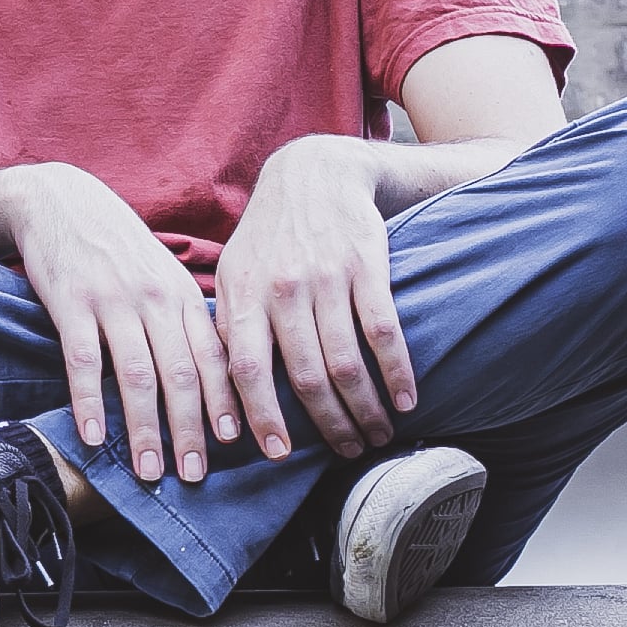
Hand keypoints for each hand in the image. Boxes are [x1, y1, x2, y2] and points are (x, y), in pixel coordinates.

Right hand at [4, 163, 241, 484]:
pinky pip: (83, 361)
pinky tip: (94, 436)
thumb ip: (185, 319)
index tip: (241, 444)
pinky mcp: (71, 303)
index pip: (215, 356)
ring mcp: (113, 300)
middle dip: (190, 430)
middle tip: (194, 476)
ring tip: (149, 471)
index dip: (227, 402)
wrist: (60, 199)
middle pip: (181, 374)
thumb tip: (213, 377)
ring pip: (136, 375)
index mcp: (184, 294)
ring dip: (144, 429)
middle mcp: (156, 298)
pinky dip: (89, 402)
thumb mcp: (162, 274)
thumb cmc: (116, 247)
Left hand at [212, 135, 416, 461]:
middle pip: (305, 375)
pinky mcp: (366, 265)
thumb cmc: (269, 237)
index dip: (260, 416)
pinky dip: (396, 372)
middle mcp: (282, 288)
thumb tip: (220, 395)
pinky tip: (406, 399)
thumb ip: (228, 327)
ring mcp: (326, 276)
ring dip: (366, 409)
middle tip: (349, 452)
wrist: (314, 172)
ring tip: (379, 435)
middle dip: (329, 424)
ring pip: (346, 361)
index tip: (278, 453)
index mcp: (243, 295)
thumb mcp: (233, 272)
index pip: (245, 368)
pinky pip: (383, 331)